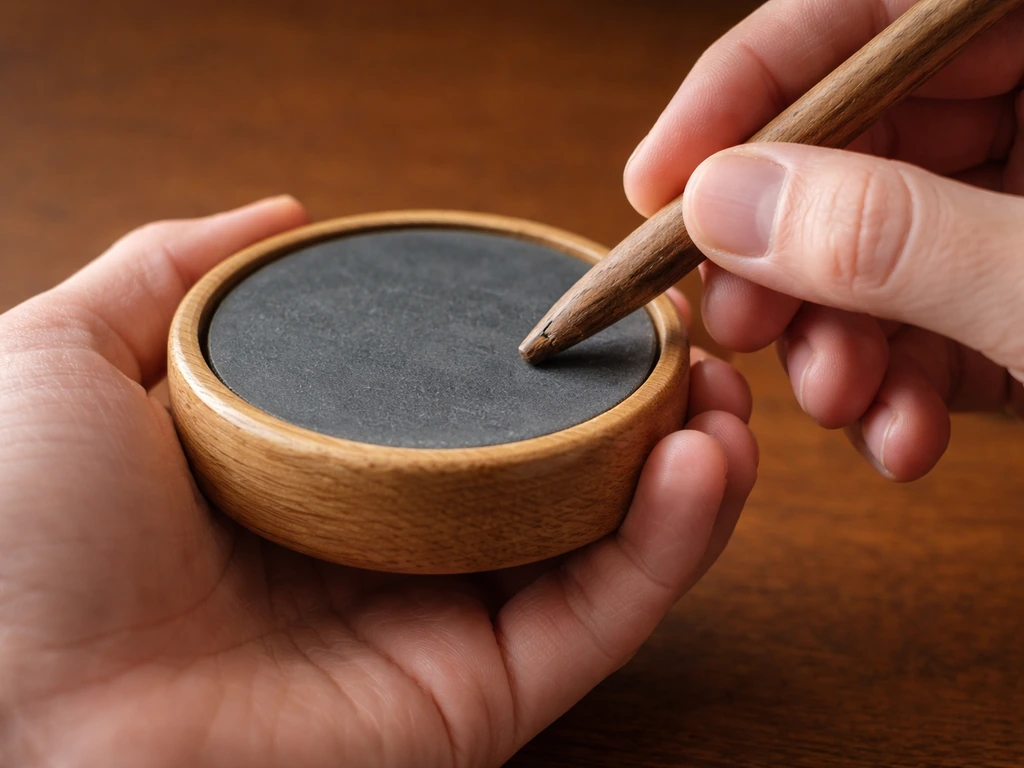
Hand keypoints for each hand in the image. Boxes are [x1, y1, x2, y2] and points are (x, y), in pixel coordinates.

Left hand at [0, 197, 755, 766]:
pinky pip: (597, 616)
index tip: (599, 295)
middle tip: (691, 344)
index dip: (540, 348)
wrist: (10, 718)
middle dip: (636, 406)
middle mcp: (388, 545)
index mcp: (317, 468)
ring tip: (723, 398)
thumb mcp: (76, 353)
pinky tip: (705, 465)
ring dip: (681, 468)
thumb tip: (282, 206)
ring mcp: (439, 626)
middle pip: (549, 472)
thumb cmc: (15, 537)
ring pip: (598, 544)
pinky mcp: (476, 698)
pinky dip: (669, 547)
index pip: (460, 402)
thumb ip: (177, 270)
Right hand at [625, 0, 1023, 481]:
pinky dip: (897, 388)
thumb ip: (889, 233)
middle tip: (743, 322)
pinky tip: (900, 436)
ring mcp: (1016, 207)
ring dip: (832, 341)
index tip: (656, 183)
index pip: (857, 15)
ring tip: (838, 400)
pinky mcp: (1014, 294)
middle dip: (784, 257)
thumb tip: (721, 206)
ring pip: (869, 249)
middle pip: (846, 147)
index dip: (742, 89)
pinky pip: (923, 319)